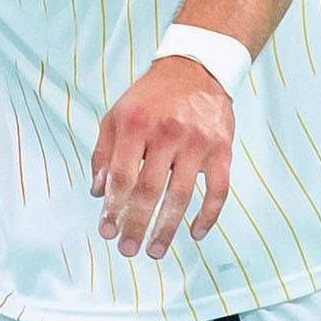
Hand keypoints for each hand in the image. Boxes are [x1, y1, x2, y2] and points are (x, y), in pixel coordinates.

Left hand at [89, 50, 236, 258]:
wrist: (197, 70)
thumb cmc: (151, 98)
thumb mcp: (117, 115)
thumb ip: (103, 152)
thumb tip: (98, 192)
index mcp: (136, 124)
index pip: (122, 175)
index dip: (112, 207)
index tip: (106, 232)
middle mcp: (167, 133)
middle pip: (149, 190)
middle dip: (135, 224)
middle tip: (127, 250)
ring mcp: (197, 142)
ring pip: (181, 195)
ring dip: (166, 228)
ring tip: (155, 250)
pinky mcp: (222, 149)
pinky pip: (218, 190)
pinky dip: (208, 215)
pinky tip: (195, 234)